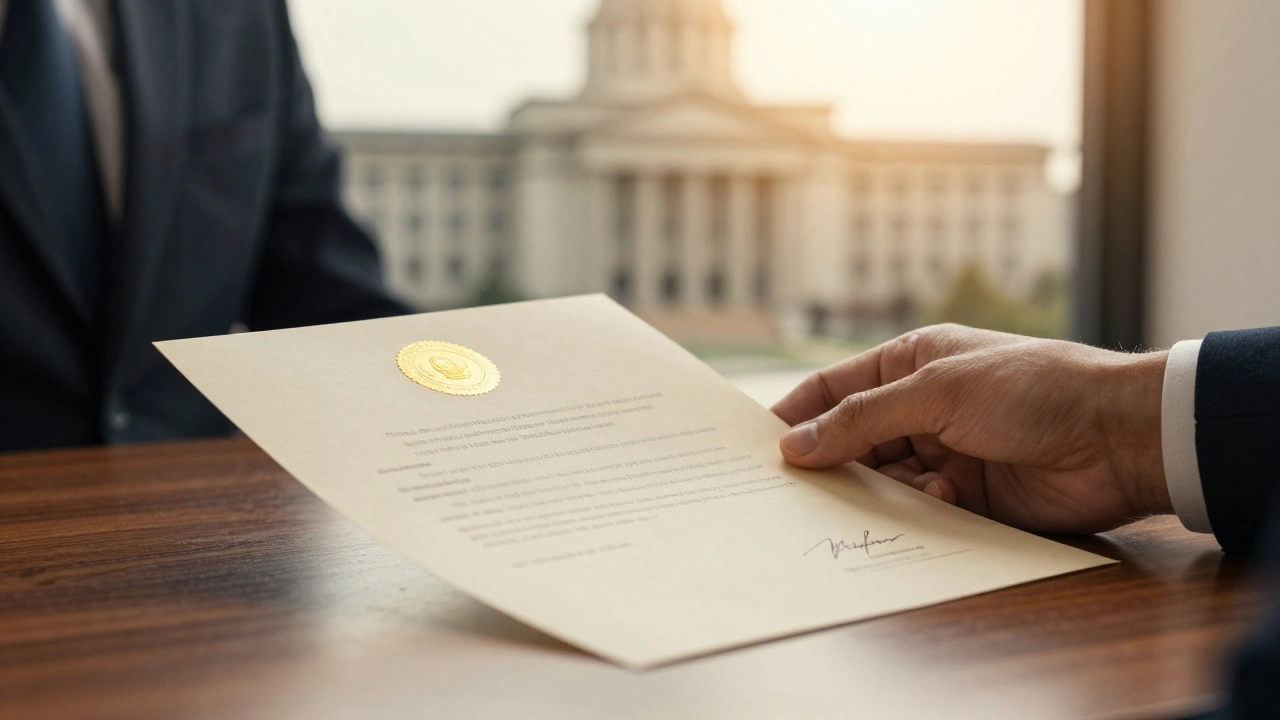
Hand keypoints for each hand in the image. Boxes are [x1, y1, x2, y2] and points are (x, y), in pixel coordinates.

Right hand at [772, 324, 1171, 534]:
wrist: (1118, 437)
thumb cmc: (1030, 389)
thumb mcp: (936, 391)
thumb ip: (861, 420)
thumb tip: (795, 446)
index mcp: (911, 363)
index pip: (834, 388)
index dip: (796, 414)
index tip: (757, 446)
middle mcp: (921, 408)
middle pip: (851, 440)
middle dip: (831, 462)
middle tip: (795, 491)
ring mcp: (943, 453)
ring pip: (882, 480)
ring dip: (880, 490)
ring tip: (889, 492)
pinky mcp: (967, 497)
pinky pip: (919, 510)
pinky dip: (922, 509)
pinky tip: (947, 497)